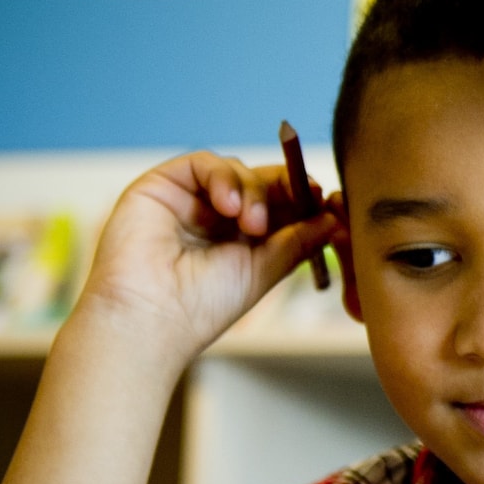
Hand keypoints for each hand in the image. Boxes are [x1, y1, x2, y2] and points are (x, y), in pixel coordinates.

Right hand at [73, 151, 337, 359]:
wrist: (148, 320)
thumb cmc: (202, 306)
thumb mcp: (263, 270)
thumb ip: (297, 242)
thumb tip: (334, 217)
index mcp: (239, 238)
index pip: (278, 204)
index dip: (302, 198)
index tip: (324, 200)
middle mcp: (213, 216)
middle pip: (260, 181)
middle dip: (285, 189)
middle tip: (302, 201)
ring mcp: (188, 199)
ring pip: (236, 171)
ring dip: (255, 190)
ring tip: (253, 224)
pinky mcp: (161, 185)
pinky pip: (203, 163)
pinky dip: (224, 178)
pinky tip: (229, 207)